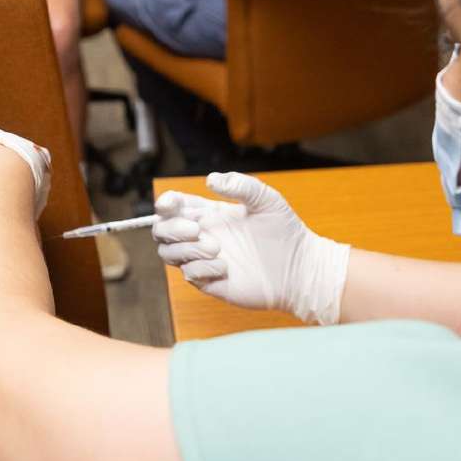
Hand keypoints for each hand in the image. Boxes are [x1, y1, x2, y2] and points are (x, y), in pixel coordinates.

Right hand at [153, 172, 351, 324]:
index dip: (165, 203)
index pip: (173, 207)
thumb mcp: (266, 200)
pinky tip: (225, 268)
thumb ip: (240, 185)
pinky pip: (188, 274)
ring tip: (217, 249)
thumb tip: (210, 179)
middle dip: (171, 228)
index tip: (170, 204)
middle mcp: (202, 236)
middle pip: (162, 230)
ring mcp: (203, 260)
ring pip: (168, 253)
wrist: (298, 269)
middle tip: (197, 229)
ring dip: (185, 250)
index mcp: (210, 214)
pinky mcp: (209, 281)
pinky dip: (201, 269)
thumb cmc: (285, 232)